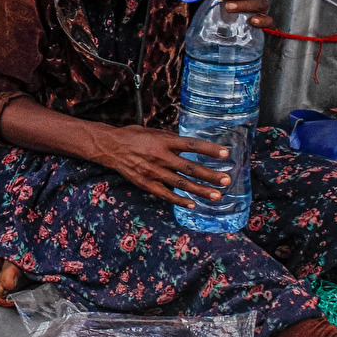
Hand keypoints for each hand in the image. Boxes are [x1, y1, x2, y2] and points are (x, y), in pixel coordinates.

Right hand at [100, 124, 230, 208]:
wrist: (110, 147)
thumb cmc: (134, 136)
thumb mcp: (154, 132)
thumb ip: (172, 140)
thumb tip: (192, 145)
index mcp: (163, 140)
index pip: (191, 144)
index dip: (209, 149)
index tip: (226, 153)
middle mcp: (160, 156)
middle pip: (189, 167)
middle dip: (209, 175)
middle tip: (226, 180)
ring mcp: (153, 171)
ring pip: (181, 183)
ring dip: (200, 190)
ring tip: (216, 196)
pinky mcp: (146, 183)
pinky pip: (165, 193)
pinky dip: (179, 200)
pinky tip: (192, 204)